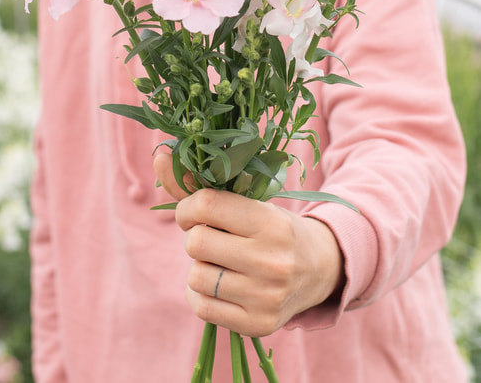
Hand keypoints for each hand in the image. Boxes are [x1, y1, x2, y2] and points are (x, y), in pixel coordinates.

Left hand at [154, 153, 345, 336]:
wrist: (320, 270)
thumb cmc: (274, 229)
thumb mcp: (250, 202)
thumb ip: (200, 185)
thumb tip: (160, 155)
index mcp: (272, 222)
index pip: (207, 205)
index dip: (189, 207)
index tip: (196, 212)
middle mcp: (272, 261)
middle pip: (196, 243)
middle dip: (195, 237)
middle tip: (211, 238)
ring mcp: (266, 297)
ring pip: (195, 277)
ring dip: (200, 267)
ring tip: (222, 262)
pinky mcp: (259, 324)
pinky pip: (201, 308)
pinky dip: (200, 294)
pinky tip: (219, 285)